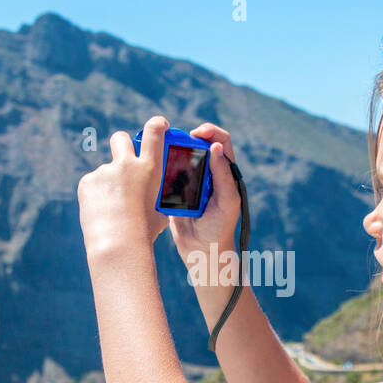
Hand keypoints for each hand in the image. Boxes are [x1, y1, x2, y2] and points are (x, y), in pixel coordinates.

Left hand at [77, 115, 171, 255]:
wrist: (117, 244)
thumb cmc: (143, 232)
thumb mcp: (160, 213)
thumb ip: (158, 199)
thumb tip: (158, 201)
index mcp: (149, 169)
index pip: (154, 133)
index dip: (156, 124)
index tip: (158, 124)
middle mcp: (126, 164)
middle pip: (120, 138)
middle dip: (122, 143)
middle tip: (124, 159)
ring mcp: (104, 172)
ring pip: (106, 173)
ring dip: (108, 185)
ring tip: (112, 211)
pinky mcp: (87, 182)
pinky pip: (92, 185)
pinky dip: (96, 196)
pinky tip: (101, 213)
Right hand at [167, 122, 242, 261]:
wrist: (202, 250)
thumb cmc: (220, 227)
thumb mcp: (227, 200)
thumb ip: (222, 174)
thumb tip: (215, 147)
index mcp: (223, 172)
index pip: (221, 141)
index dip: (211, 132)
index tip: (197, 134)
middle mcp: (207, 173)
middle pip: (196, 145)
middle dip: (186, 138)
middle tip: (174, 142)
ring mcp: (190, 181)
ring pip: (179, 157)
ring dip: (171, 152)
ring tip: (163, 154)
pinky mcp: (174, 191)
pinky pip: (166, 174)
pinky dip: (161, 168)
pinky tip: (155, 170)